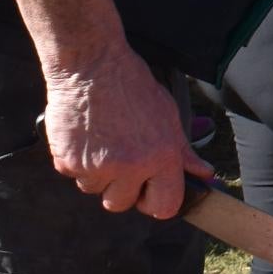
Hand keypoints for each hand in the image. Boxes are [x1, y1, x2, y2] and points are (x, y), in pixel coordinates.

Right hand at [40, 37, 209, 218]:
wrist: (91, 65)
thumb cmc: (132, 86)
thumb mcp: (168, 116)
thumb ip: (183, 152)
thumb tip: (204, 175)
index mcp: (161, 157)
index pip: (164, 208)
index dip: (155, 201)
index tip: (148, 190)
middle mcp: (130, 167)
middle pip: (121, 204)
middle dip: (120, 188)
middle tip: (119, 160)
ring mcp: (97, 167)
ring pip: (95, 190)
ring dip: (97, 174)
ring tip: (102, 141)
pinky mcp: (68, 162)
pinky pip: (73, 175)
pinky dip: (76, 161)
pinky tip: (85, 136)